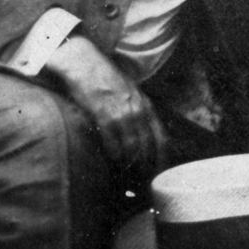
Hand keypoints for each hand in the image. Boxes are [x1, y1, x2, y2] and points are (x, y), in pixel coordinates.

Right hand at [43, 33, 164, 174]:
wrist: (87, 65)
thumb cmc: (108, 82)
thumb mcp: (132, 95)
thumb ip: (139, 114)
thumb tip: (144, 137)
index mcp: (147, 108)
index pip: (161, 140)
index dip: (161, 160)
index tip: (158, 174)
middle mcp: (138, 112)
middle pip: (147, 148)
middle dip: (145, 168)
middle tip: (141, 183)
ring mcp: (122, 113)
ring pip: (131, 148)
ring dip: (130, 166)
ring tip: (127, 179)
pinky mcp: (103, 114)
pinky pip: (112, 141)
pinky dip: (114, 154)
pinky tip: (113, 162)